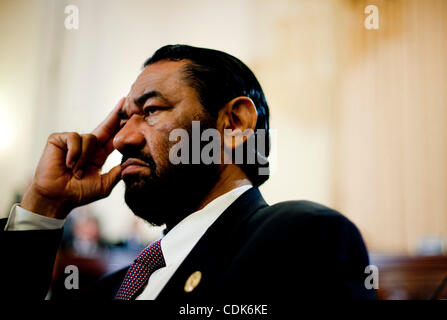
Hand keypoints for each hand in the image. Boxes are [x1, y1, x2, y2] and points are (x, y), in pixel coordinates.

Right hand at [20, 98, 124, 218]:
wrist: (58, 197)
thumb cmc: (79, 193)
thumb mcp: (104, 185)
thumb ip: (116, 174)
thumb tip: (129, 163)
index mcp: (98, 155)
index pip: (112, 138)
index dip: (120, 126)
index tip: (131, 114)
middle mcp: (87, 146)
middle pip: (104, 127)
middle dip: (114, 115)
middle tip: (125, 101)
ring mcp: (73, 142)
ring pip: (90, 138)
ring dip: (84, 157)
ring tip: (75, 171)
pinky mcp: (59, 139)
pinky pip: (74, 138)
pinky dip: (74, 152)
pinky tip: (67, 164)